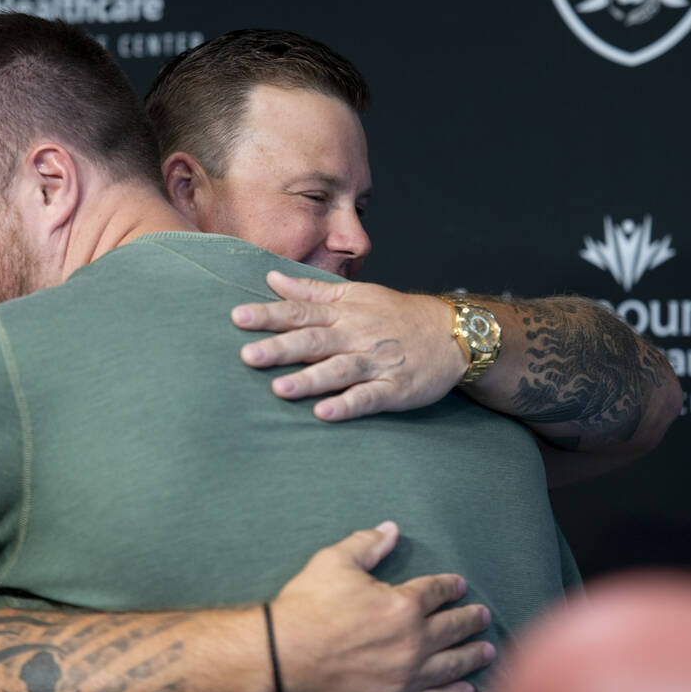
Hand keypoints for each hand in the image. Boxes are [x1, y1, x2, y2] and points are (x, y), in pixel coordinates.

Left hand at [231, 271, 465, 420]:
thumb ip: (311, 291)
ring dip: (309, 379)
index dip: (269, 315)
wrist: (452, 333)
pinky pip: (369, 396)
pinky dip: (347, 405)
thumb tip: (271, 278)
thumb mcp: (356, 295)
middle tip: (246, 356)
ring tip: (279, 389)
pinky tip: (324, 413)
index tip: (238, 318)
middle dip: (280, 348)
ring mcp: (377, 362)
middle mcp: (357, 335)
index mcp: (344, 313)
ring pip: (339, 369)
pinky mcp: (395, 387)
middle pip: (314, 340)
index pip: (300, 312)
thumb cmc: (396, 314)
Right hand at [273, 522, 492, 691]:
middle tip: (482, 615)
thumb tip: (390, 529)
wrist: (282, 657)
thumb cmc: (307, 607)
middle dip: (470, 619)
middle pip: (452, 628)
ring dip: (472, 656)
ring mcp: (406, 676)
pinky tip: (466, 689)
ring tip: (487, 650)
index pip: (435, 591)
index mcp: (402, 605)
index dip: (449, 586)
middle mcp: (412, 642)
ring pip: (451, 665)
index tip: (459, 585)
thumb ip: (367, 545)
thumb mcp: (334, 563)